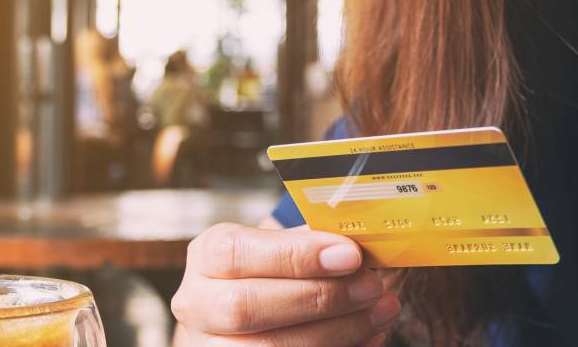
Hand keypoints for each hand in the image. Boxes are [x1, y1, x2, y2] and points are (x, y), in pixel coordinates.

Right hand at [171, 223, 399, 345]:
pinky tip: (368, 337)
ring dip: (337, 331)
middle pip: (247, 306)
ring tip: (380, 312)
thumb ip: (309, 243)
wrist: (240, 320)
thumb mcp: (277, 249)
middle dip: (320, 297)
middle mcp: (197, 305)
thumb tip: (362, 241)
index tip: (350, 255)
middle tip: (372, 287)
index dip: (295, 255)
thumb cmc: (268, 276)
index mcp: (206, 258)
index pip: (236, 252)